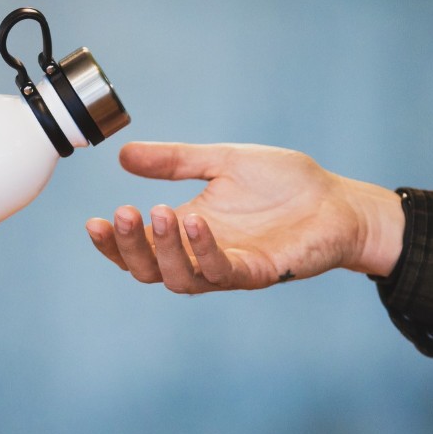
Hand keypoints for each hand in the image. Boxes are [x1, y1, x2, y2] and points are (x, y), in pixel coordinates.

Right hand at [85, 142, 404, 293]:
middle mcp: (203, 256)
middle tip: (123, 214)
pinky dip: (204, 250)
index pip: (139, 251)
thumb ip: (175, 161)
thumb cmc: (285, 185)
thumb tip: (124, 154)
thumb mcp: (221, 162)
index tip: (94, 222)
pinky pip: (223, 272)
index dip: (113, 243)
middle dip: (130, 247)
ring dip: (164, 250)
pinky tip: (196, 222)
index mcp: (188, 232)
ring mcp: (230, 267)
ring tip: (157, 213)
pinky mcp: (260, 271)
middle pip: (150, 271)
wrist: (338, 201)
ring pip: (180, 279)